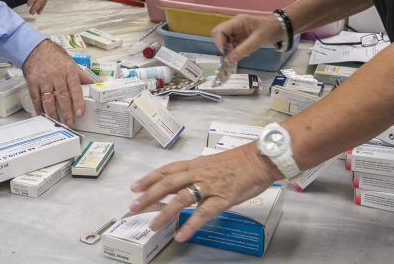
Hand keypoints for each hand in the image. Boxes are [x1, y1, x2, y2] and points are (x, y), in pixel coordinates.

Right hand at [22, 39, 94, 125]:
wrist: (36, 49)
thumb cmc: (55, 56)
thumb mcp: (71, 63)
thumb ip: (81, 76)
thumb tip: (93, 84)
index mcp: (68, 72)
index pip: (75, 89)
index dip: (78, 102)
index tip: (80, 113)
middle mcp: (56, 76)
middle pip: (62, 97)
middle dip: (66, 112)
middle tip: (70, 123)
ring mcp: (44, 80)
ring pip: (48, 100)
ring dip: (52, 113)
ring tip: (57, 122)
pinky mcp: (33, 83)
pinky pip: (36, 98)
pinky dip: (38, 108)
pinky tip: (42, 115)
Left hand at [129, 143, 281, 240]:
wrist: (260, 159)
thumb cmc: (240, 160)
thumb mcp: (214, 162)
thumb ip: (199, 171)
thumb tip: (187, 180)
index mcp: (196, 164)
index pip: (167, 170)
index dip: (149, 178)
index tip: (135, 187)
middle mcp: (198, 173)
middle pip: (167, 183)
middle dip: (148, 196)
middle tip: (134, 207)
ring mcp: (209, 186)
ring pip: (181, 198)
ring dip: (164, 212)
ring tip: (152, 225)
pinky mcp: (222, 198)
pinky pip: (203, 213)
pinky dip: (191, 225)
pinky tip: (181, 235)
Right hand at [211, 13, 284, 63]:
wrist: (283, 27)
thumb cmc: (271, 30)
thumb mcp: (258, 40)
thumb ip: (243, 49)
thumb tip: (229, 59)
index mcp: (237, 22)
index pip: (219, 31)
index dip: (219, 43)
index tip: (225, 54)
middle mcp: (235, 25)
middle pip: (219, 35)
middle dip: (223, 46)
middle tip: (230, 56)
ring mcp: (238, 31)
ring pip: (226, 41)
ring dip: (229, 49)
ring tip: (239, 55)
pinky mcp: (242, 36)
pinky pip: (233, 44)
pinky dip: (236, 50)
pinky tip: (244, 53)